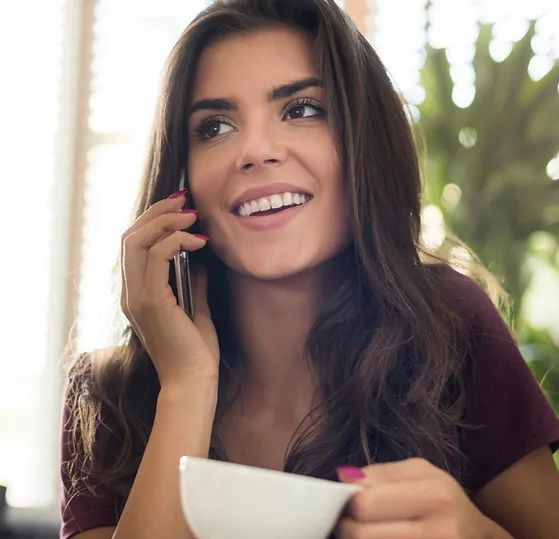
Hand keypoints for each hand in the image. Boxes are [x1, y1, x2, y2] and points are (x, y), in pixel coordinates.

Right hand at [120, 191, 219, 386]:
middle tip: (184, 200)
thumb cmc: (195, 349)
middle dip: (158, 212)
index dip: (153, 220)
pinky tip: (199, 240)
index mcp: (137, 294)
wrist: (193, 380)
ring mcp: (137, 297)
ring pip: (137, 241)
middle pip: (130, 237)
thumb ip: (192, 282)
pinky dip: (177, 240)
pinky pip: (156, 256)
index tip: (180, 206)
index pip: (134, 246)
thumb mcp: (195, 307)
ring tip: (193, 215)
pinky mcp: (151, 301)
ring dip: (167, 221)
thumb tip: (199, 259)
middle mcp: (130, 293)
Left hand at [334, 458, 495, 538]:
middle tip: (348, 520)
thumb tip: (344, 477)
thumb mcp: (423, 474)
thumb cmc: (447, 503)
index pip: (366, 503)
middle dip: (347, 526)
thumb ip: (382, 472)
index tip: (347, 501)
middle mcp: (440, 531)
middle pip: (361, 533)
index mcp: (436, 496)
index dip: (348, 502)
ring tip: (362, 530)